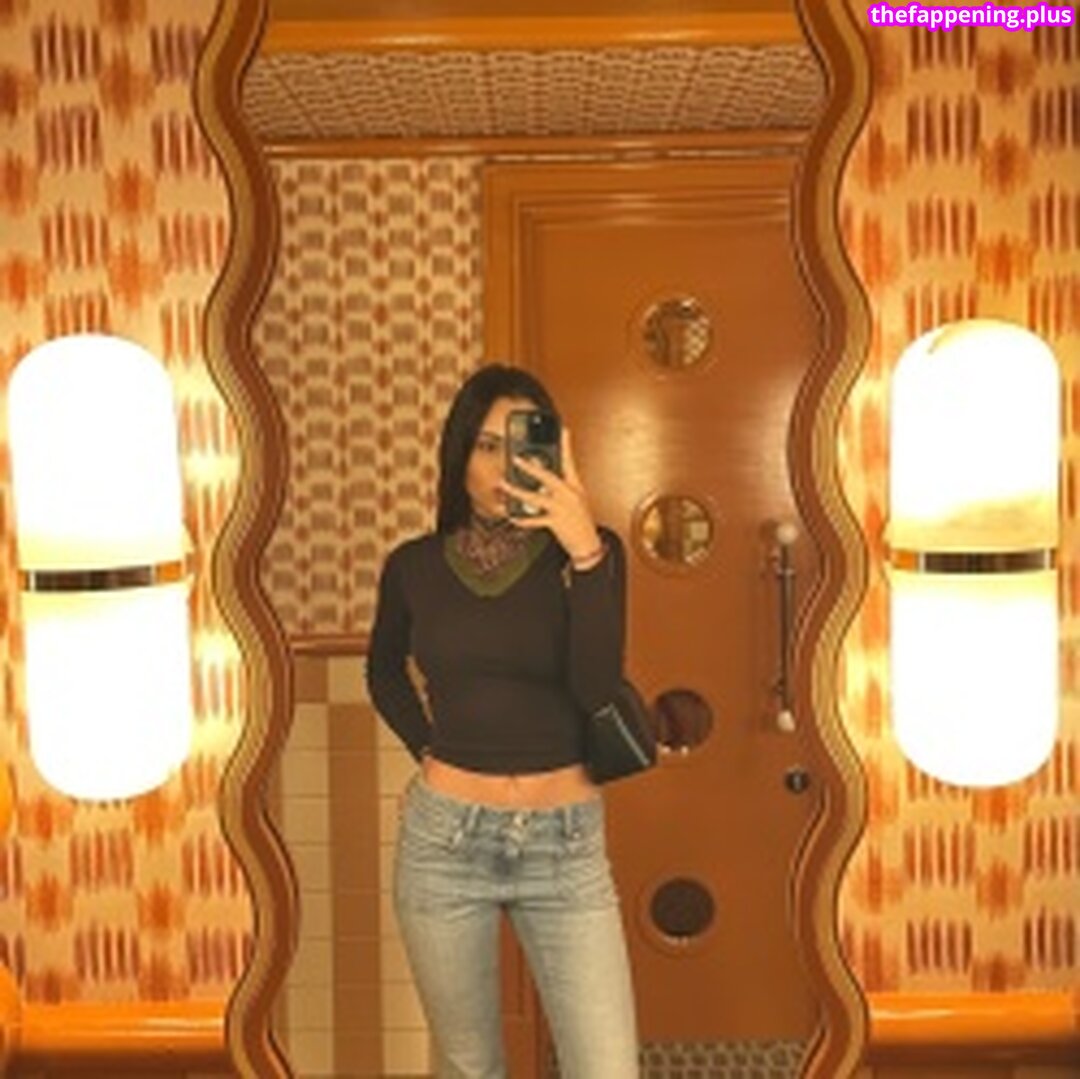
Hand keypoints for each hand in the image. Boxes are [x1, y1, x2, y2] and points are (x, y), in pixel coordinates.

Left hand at [500, 427, 601, 561]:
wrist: (589, 545)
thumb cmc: (582, 523)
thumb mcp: (578, 501)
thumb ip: (564, 489)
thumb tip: (546, 481)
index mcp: (575, 487)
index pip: (570, 462)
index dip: (566, 445)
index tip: (563, 430)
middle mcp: (569, 495)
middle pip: (547, 477)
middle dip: (530, 467)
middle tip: (516, 458)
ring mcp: (562, 508)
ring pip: (535, 497)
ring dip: (517, 491)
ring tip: (505, 485)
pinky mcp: (556, 522)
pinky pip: (534, 519)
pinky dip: (522, 519)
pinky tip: (512, 516)